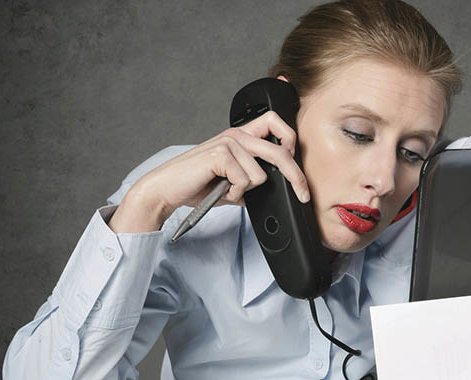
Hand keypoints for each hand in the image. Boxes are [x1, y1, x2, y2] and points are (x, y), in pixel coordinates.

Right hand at [109, 111, 309, 232]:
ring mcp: (228, 142)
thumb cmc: (196, 184)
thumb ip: (252, 181)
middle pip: (281, 150)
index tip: (298, 167)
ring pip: (261, 174)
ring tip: (227, 190)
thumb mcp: (232, 183)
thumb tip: (276, 190)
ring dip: (246, 190)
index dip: (292, 142)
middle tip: (303, 194)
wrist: (167, 189)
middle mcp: (237, 134)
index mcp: (241, 136)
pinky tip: (221, 190)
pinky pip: (245, 180)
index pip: (276, 123)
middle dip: (296, 176)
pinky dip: (235, 193)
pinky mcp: (220, 154)